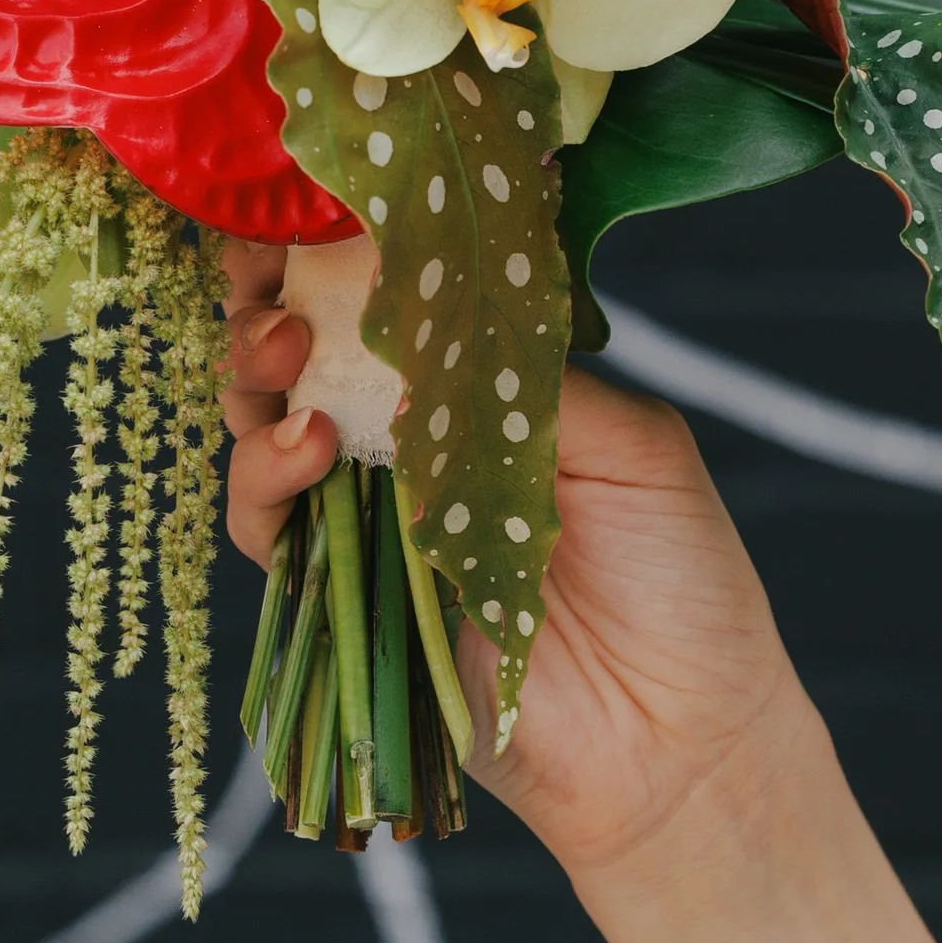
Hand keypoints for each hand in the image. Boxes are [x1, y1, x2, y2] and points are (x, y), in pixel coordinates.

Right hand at [220, 242, 825, 883]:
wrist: (680, 739)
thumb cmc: (684, 581)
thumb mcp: (635, 444)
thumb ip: (525, 372)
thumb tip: (421, 316)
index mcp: (484, 381)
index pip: (394, 295)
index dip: (338, 248)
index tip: (306, 202)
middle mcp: (415, 437)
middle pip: (307, 349)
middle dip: (270, 297)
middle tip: (270, 274)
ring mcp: (373, 514)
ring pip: (268, 427)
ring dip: (257, 378)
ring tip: (287, 356)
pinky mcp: (342, 596)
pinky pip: (270, 530)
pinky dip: (265, 481)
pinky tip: (303, 447)